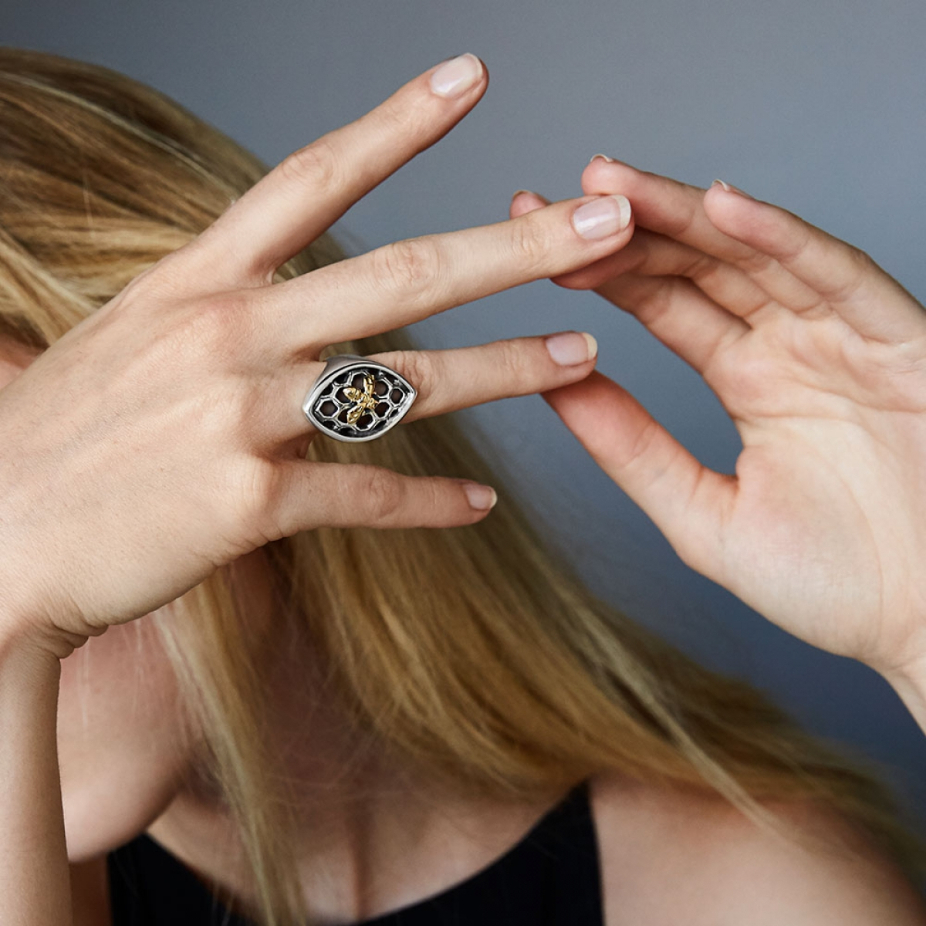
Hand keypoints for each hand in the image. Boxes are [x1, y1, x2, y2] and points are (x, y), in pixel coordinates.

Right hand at [0, 57, 634, 655]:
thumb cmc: (63, 437)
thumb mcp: (130, 336)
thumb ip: (215, 303)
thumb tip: (281, 285)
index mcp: (197, 280)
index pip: (310, 177)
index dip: (395, 123)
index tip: (470, 78)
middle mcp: (226, 333)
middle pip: (395, 271)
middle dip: (511, 243)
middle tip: (605, 220)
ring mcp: (238, 417)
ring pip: (404, 384)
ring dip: (505, 369)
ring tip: (582, 356)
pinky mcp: (246, 504)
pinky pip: (366, 497)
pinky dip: (429, 505)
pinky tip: (480, 505)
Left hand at [511, 159, 925, 682]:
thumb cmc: (830, 582)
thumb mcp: (703, 514)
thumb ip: (633, 450)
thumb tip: (556, 388)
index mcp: (749, 379)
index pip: (665, 304)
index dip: (604, 269)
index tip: (535, 239)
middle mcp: (792, 345)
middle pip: (700, 265)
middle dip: (631, 226)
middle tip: (557, 197)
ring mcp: (844, 337)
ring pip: (755, 255)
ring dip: (686, 214)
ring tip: (613, 185)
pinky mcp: (901, 342)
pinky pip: (838, 277)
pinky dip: (784, 239)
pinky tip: (724, 206)